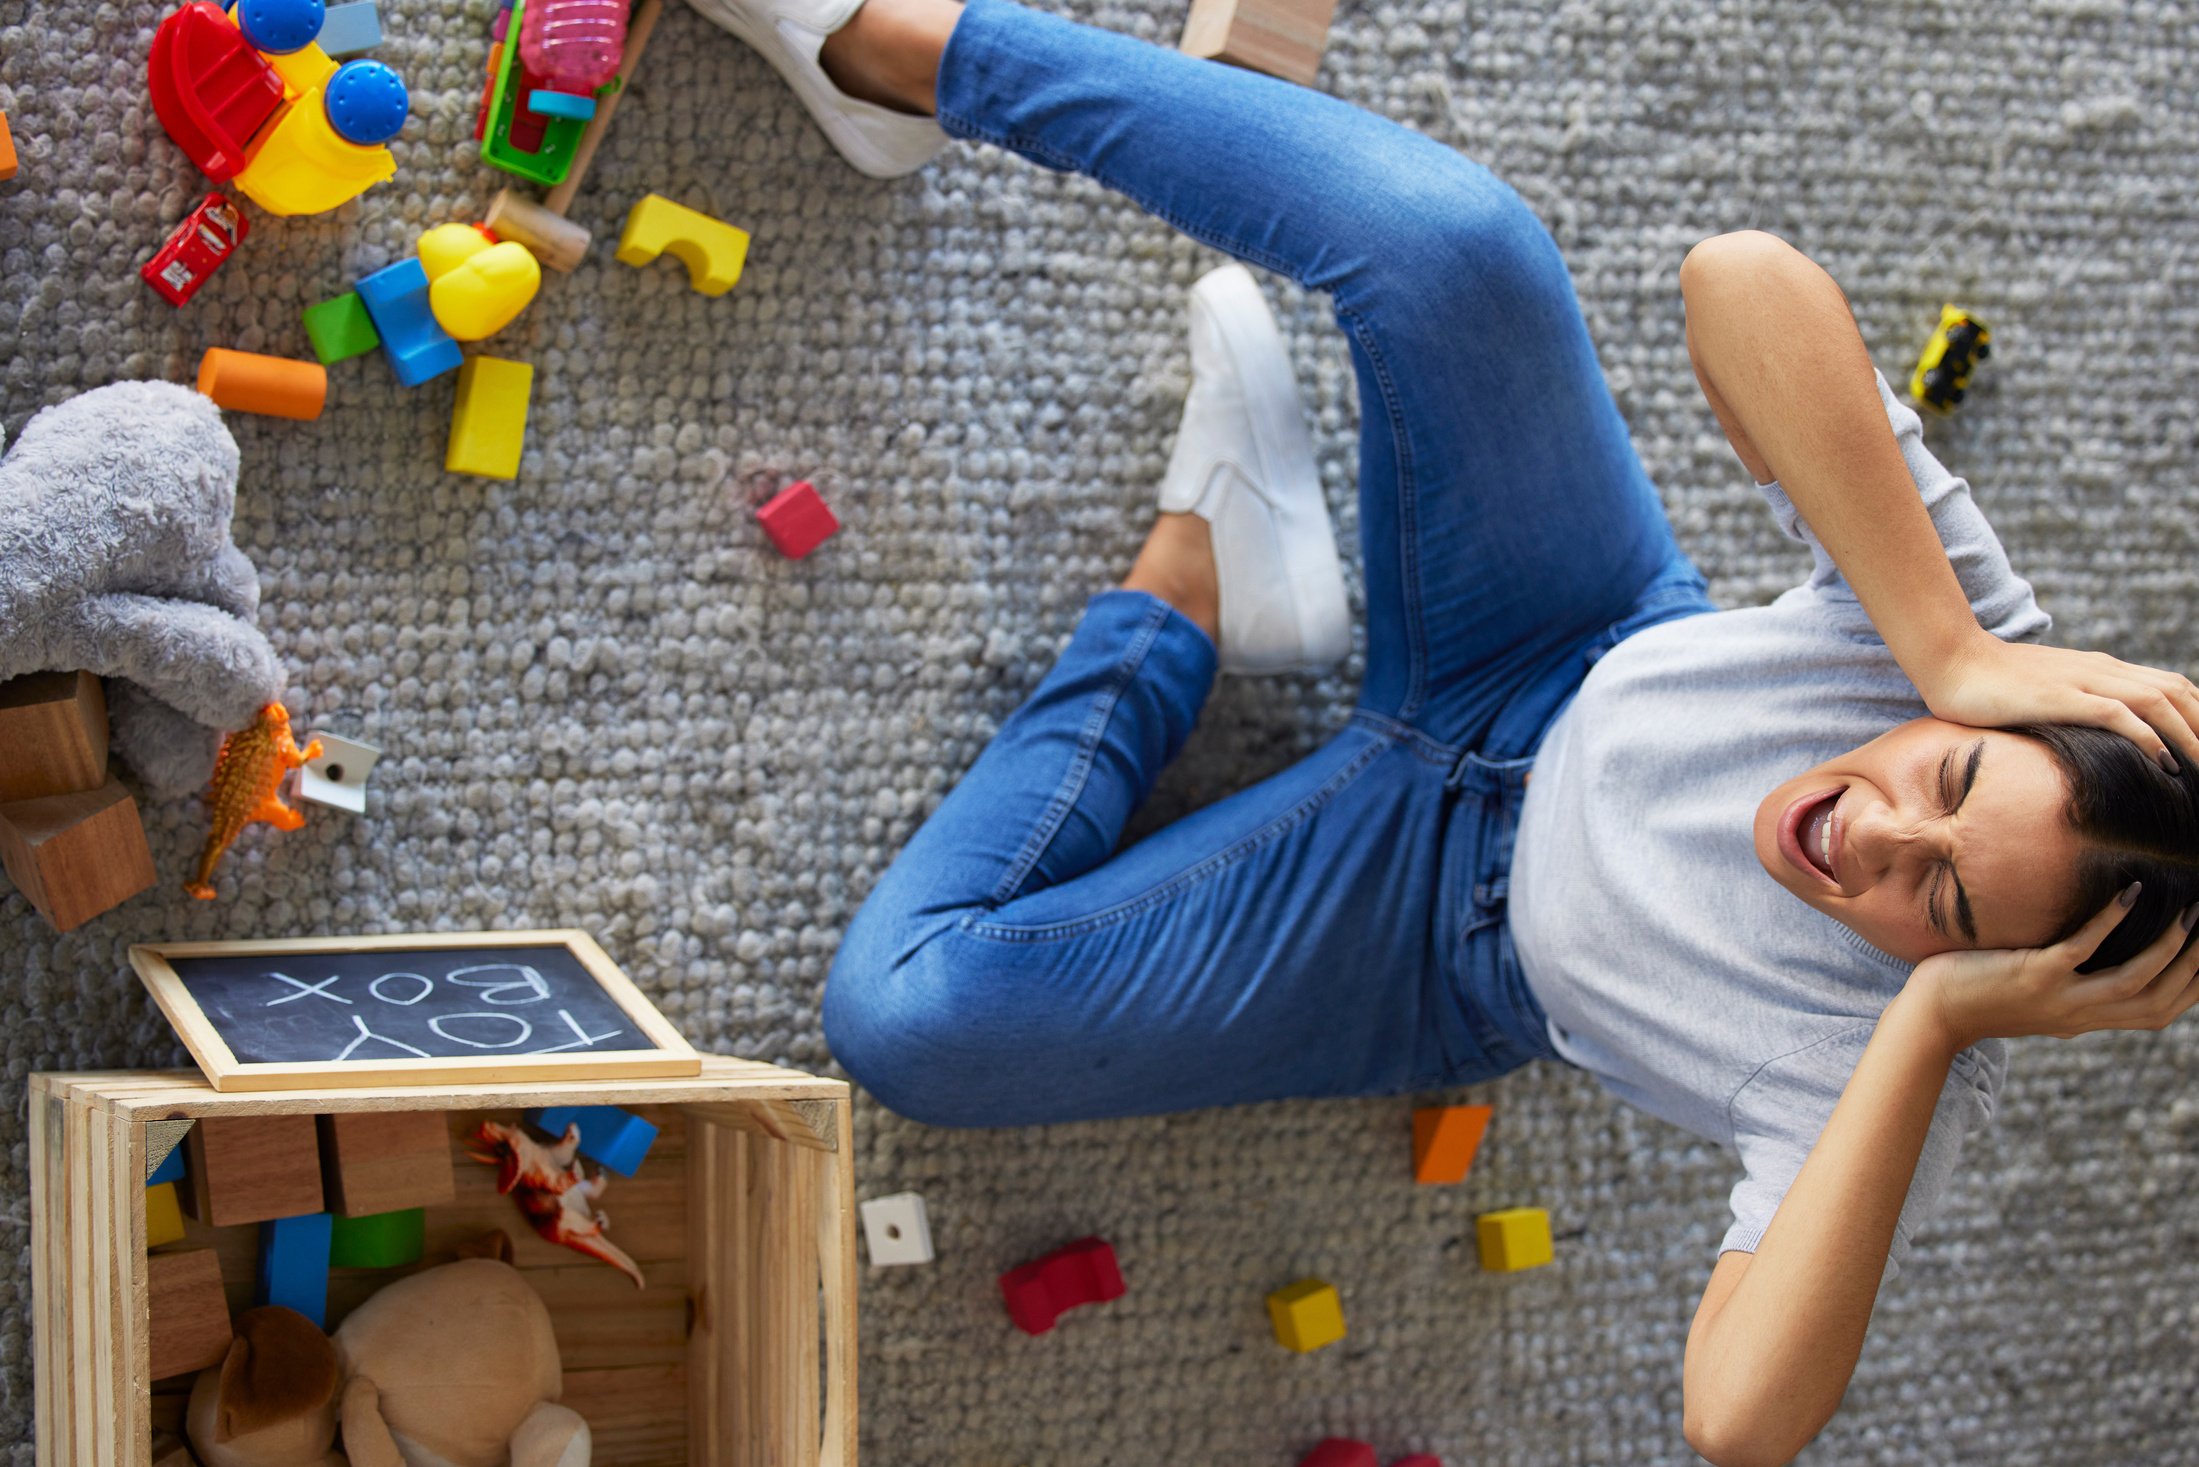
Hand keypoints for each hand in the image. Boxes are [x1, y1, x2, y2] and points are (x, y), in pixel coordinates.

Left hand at [1909, 885, 2198, 1050]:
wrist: (1933, 1015)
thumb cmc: (1981, 997)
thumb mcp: (2040, 1002)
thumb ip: (2073, 992)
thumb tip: (2100, 972)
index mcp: (2086, 1021)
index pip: (2157, 1013)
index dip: (2191, 988)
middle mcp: (2080, 1015)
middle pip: (2157, 999)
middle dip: (2192, 965)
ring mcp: (2058, 997)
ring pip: (2133, 979)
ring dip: (2166, 946)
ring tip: (2188, 911)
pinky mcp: (2033, 975)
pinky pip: (2083, 948)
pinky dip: (2111, 921)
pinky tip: (2130, 893)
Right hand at [1920, 633, 2198, 773]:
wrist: (1950, 660)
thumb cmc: (1986, 682)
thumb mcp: (2041, 693)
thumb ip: (2068, 705)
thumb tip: (2085, 736)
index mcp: (2100, 668)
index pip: (2168, 685)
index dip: (2195, 714)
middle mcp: (2101, 670)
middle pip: (2176, 692)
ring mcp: (2082, 681)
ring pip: (2158, 701)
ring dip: (2189, 735)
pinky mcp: (2060, 696)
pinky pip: (2117, 714)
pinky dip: (2148, 736)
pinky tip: (2164, 762)